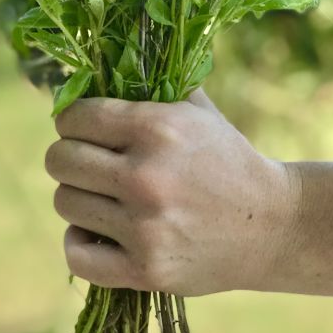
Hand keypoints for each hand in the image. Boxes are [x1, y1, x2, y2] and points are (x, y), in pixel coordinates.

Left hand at [45, 89, 296, 295]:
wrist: (272, 225)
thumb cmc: (226, 158)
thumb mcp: (196, 109)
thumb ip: (151, 85)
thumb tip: (98, 63)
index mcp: (157, 128)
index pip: (75, 117)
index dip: (71, 119)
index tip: (81, 127)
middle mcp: (146, 177)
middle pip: (60, 160)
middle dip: (67, 156)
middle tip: (85, 161)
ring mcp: (145, 228)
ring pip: (65, 203)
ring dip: (76, 197)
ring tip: (99, 195)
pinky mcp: (146, 270)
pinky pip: (78, 254)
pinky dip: (79, 242)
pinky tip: (98, 230)